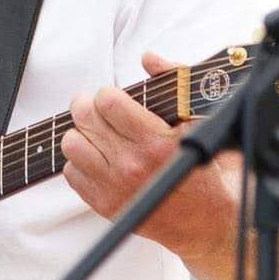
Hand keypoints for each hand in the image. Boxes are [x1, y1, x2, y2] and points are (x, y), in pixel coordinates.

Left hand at [63, 51, 229, 251]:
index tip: (114, 99)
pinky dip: (81, 162)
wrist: (207, 221)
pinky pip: (71, 173)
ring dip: (82, 135)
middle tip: (97, 110)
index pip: (107, 101)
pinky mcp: (106, 206)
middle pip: (84, 119)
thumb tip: (149, 58)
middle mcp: (133, 165)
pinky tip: (100, 159)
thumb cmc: (205, 169)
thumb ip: (175, 82)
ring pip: (72, 145)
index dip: (108, 95)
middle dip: (89, 108)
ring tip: (98, 136)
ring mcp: (116, 188)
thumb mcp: (200, 120)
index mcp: (156, 142)